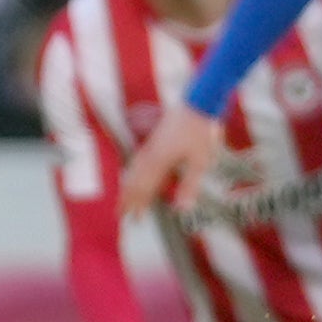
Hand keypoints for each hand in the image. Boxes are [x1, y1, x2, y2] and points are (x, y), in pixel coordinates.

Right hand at [116, 100, 216, 214]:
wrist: (199, 102)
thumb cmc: (202, 131)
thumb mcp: (201, 162)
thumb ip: (190, 186)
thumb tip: (181, 209)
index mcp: (161, 162)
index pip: (146, 188)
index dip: (139, 204)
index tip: (133, 219)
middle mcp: (152, 154)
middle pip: (135, 180)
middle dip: (128, 198)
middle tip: (119, 214)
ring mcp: (152, 145)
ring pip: (134, 169)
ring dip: (128, 186)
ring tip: (122, 198)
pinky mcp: (156, 138)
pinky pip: (139, 159)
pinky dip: (133, 171)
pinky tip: (134, 172)